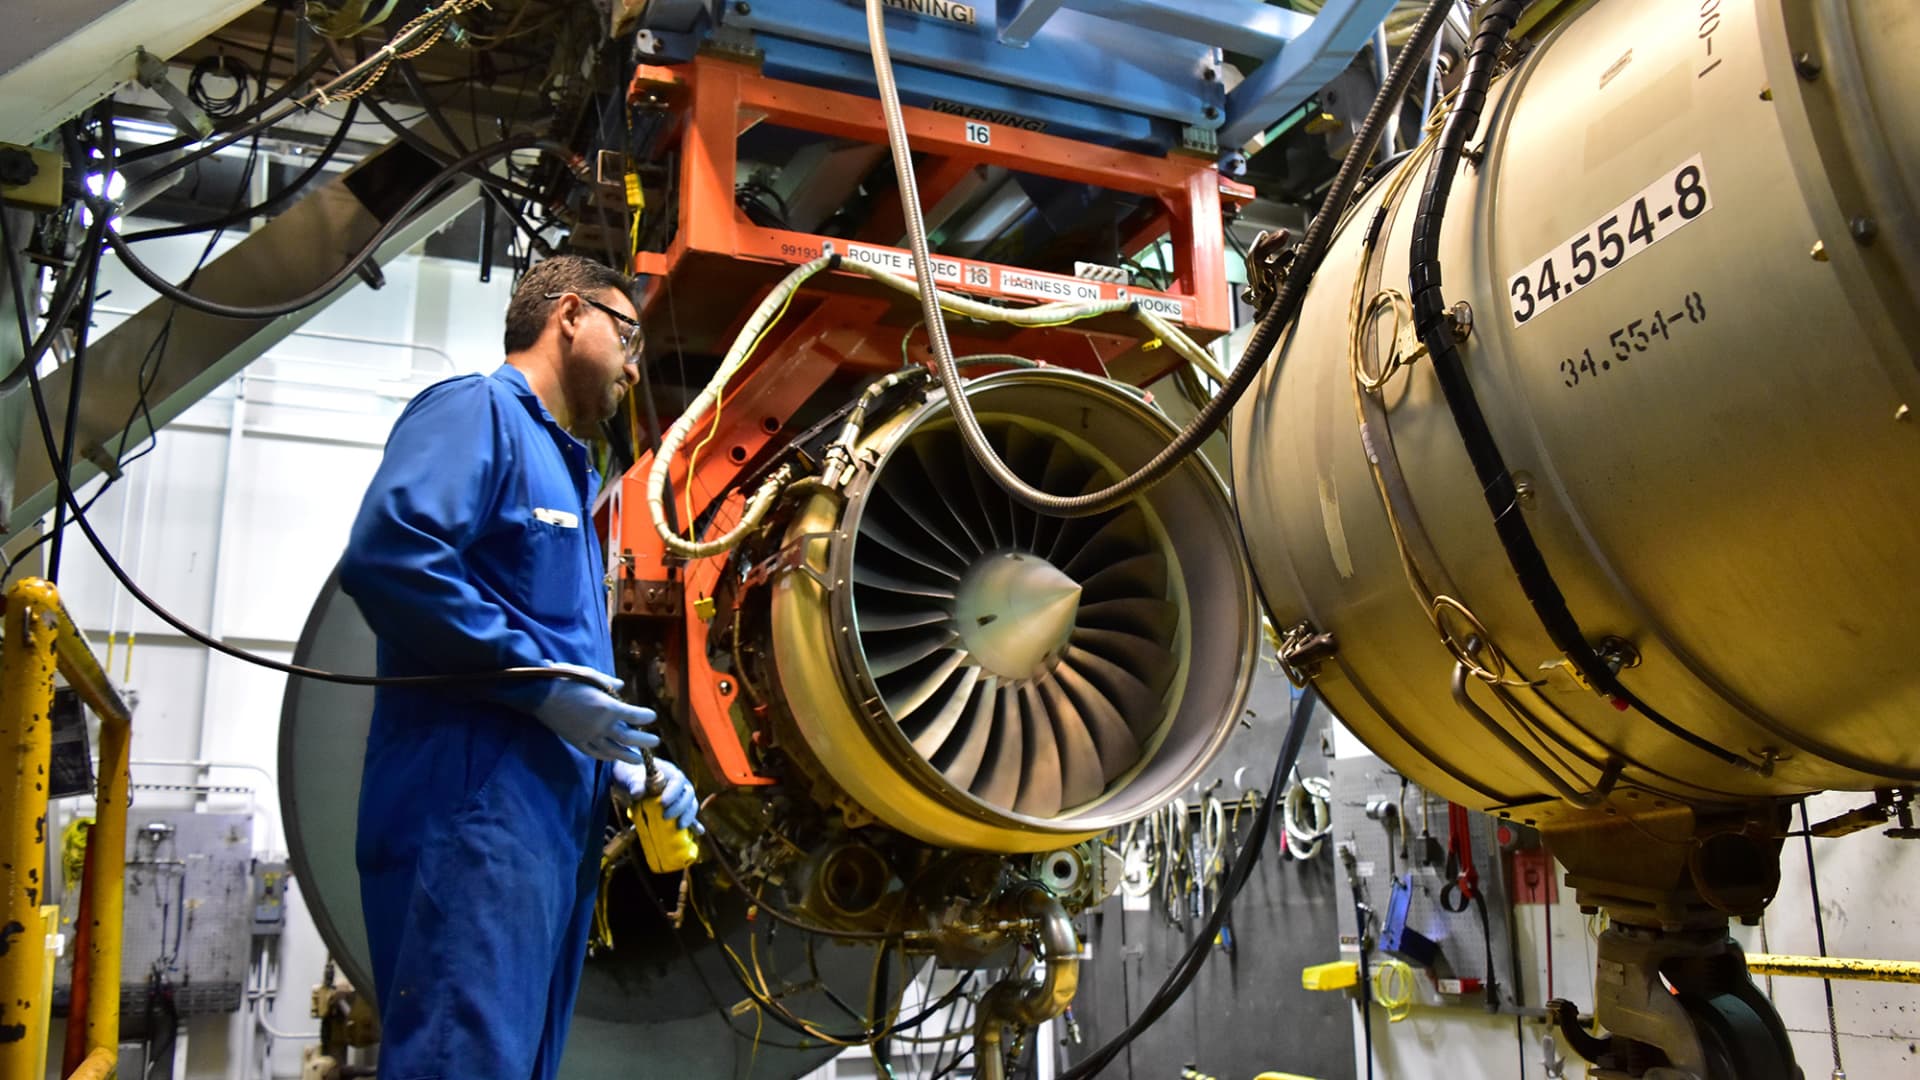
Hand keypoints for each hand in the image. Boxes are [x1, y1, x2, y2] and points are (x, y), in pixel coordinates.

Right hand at [533, 664, 658, 762]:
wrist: (540, 693)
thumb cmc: (567, 679)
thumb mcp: (591, 675)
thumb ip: (609, 683)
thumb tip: (621, 687)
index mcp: (607, 707)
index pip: (634, 715)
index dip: (645, 717)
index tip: (652, 717)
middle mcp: (600, 725)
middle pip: (628, 738)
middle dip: (643, 741)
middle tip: (655, 743)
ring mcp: (588, 736)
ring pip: (612, 751)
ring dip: (627, 755)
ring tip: (638, 760)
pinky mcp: (576, 742)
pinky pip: (594, 753)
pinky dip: (606, 757)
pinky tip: (613, 758)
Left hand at [613, 758, 702, 833]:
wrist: (635, 779)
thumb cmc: (636, 775)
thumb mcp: (632, 777)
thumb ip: (635, 783)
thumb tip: (637, 794)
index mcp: (671, 773)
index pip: (677, 781)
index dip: (673, 793)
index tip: (663, 803)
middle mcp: (680, 785)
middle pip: (688, 795)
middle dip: (679, 807)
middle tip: (665, 817)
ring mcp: (681, 796)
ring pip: (691, 805)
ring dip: (688, 816)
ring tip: (679, 827)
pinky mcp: (679, 808)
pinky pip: (690, 816)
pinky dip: (694, 824)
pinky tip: (699, 831)